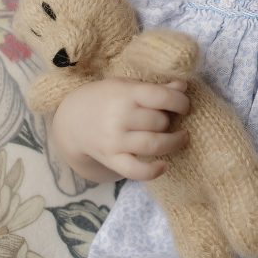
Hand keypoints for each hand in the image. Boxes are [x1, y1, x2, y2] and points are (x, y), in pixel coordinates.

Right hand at [49, 77, 190, 181]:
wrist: (72, 121)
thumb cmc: (106, 99)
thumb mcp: (126, 86)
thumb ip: (155, 88)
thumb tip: (183, 86)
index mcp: (126, 94)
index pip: (161, 97)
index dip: (180, 101)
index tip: (184, 105)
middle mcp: (120, 117)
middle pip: (159, 121)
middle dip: (171, 121)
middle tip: (171, 120)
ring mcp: (115, 140)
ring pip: (153, 144)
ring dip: (173, 142)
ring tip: (180, 138)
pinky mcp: (111, 159)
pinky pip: (135, 170)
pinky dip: (152, 171)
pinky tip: (163, 165)